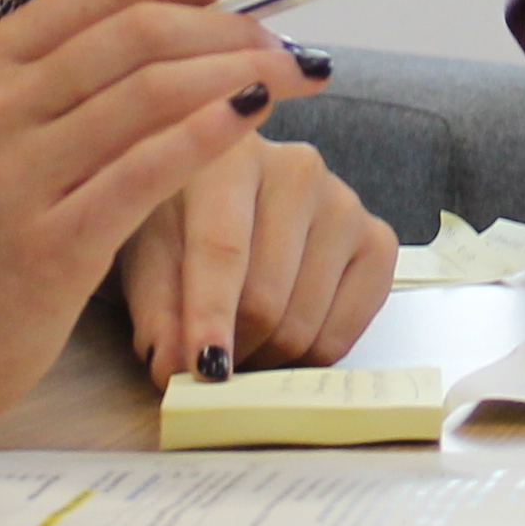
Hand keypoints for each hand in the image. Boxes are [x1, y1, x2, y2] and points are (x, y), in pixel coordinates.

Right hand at [0, 0, 309, 444]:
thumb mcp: (7, 131)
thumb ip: (78, 77)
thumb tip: (190, 19)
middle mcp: (0, 103)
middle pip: (143, 28)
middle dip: (237, 25)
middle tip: (298, 43)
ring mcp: (20, 172)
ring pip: (152, 89)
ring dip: (242, 71)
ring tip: (301, 75)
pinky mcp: (51, 243)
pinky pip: (146, 171)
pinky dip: (210, 133)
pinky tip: (258, 115)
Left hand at [120, 135, 398, 382]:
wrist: (233, 193)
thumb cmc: (180, 216)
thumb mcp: (145, 250)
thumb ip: (154, 306)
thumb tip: (172, 367)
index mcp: (229, 155)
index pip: (222, 248)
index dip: (209, 316)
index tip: (201, 370)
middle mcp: (299, 169)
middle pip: (266, 297)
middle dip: (233, 349)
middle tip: (209, 367)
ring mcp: (346, 204)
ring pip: (305, 322)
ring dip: (266, 357)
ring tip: (241, 346)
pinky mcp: (379, 241)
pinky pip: (346, 332)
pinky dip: (308, 355)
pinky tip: (282, 338)